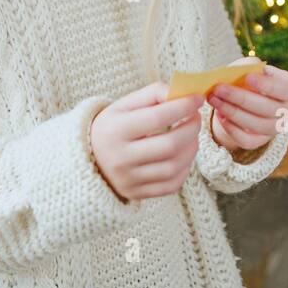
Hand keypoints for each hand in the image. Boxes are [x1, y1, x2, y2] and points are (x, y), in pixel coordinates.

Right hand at [88, 83, 204, 200]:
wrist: (89, 157)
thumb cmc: (114, 125)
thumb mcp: (125, 104)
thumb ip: (154, 93)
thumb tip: (183, 93)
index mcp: (115, 130)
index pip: (157, 118)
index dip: (183, 106)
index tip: (198, 98)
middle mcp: (120, 158)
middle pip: (170, 145)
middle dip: (192, 128)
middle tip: (196, 117)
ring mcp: (128, 179)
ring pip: (174, 166)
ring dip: (192, 148)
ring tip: (191, 135)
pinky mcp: (136, 194)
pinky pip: (172, 184)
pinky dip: (185, 168)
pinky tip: (183, 155)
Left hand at [208, 63, 287, 151]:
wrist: (244, 99)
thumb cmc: (248, 78)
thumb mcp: (250, 68)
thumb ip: (247, 67)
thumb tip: (239, 73)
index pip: (285, 89)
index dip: (268, 85)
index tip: (248, 77)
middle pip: (269, 108)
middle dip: (241, 98)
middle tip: (219, 88)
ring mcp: (276, 128)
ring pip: (258, 125)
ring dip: (233, 113)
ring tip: (215, 100)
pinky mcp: (261, 141)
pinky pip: (248, 140)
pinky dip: (232, 129)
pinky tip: (220, 116)